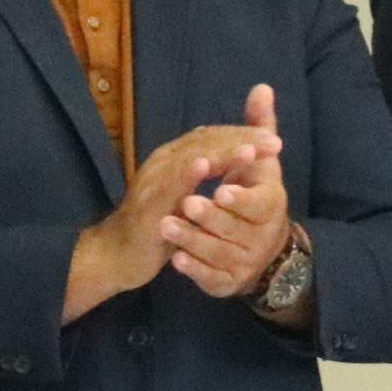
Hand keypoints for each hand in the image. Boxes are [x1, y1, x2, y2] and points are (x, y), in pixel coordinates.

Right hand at [67, 115, 278, 313]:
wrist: (118, 255)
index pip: (211, 138)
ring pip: (190, 159)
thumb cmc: (156, 225)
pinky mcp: (146, 204)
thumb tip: (226, 157)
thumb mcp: (186, 198)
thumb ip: (205, 177)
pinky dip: (186, 173)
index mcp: (174, 158)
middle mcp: (163, 162)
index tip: (273, 138)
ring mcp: (153, 181)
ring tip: (249, 150)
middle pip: (205, 142)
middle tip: (273, 141)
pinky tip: (205, 167)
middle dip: (240, 140)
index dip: (242, 135)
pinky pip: (167, 185)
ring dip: (221, 153)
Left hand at [161, 84, 294, 298]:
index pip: (260, 204)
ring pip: (218, 253)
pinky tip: (175, 259)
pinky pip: (211, 277)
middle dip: (209, 216)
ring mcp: (244, 263)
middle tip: (185, 204)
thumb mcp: (259, 163)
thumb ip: (259, 127)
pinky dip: (194, 268)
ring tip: (167, 225)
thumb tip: (262, 87)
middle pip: (234, 229)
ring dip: (192, 239)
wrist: (259, 249)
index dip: (241, 197)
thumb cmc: (253, 197)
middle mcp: (262, 238)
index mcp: (271, 207)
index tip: (220, 188)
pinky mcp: (227, 282)